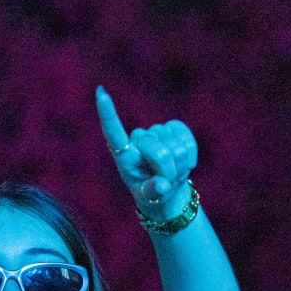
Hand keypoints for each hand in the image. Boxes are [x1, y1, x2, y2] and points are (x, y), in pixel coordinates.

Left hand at [96, 86, 197, 219]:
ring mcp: (155, 131)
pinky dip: (190, 153)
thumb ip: (153, 192)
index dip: (108, 114)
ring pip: (176, 146)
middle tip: (166, 180)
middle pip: (159, 150)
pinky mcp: (174, 127)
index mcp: (124, 155)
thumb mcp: (149, 198)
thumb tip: (161, 186)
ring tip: (173, 172)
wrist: (167, 189)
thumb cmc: (151, 193)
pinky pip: (186, 137)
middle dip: (167, 170)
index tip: (101, 93)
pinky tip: (185, 162)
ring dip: (179, 165)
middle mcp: (137, 139)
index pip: (113, 132)